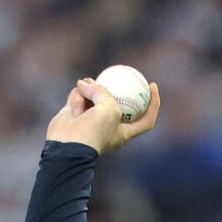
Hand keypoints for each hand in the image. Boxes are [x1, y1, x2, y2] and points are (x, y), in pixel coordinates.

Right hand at [46, 78, 160, 155]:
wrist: (67, 146)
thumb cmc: (94, 132)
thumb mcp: (109, 108)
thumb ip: (104, 92)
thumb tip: (86, 84)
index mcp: (125, 132)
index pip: (146, 119)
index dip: (154, 104)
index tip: (152, 85)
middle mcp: (109, 127)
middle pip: (117, 103)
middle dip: (114, 88)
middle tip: (113, 74)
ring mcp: (91, 121)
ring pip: (94, 96)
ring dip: (90, 90)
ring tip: (87, 83)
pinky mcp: (75, 114)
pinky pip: (78, 97)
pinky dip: (77, 97)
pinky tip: (75, 99)